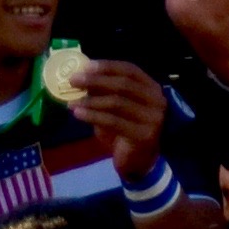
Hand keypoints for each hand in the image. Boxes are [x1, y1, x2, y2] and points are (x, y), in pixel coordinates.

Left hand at [65, 52, 170, 183]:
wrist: (139, 162)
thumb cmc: (125, 131)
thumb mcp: (115, 108)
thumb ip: (104, 93)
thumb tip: (82, 78)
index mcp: (152, 88)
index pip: (130, 70)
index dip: (107, 66)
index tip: (85, 66)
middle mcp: (157, 101)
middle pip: (123, 85)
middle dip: (95, 80)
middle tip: (73, 80)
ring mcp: (152, 119)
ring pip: (117, 103)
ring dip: (91, 100)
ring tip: (71, 102)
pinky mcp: (143, 135)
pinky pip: (113, 121)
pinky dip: (93, 116)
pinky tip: (78, 114)